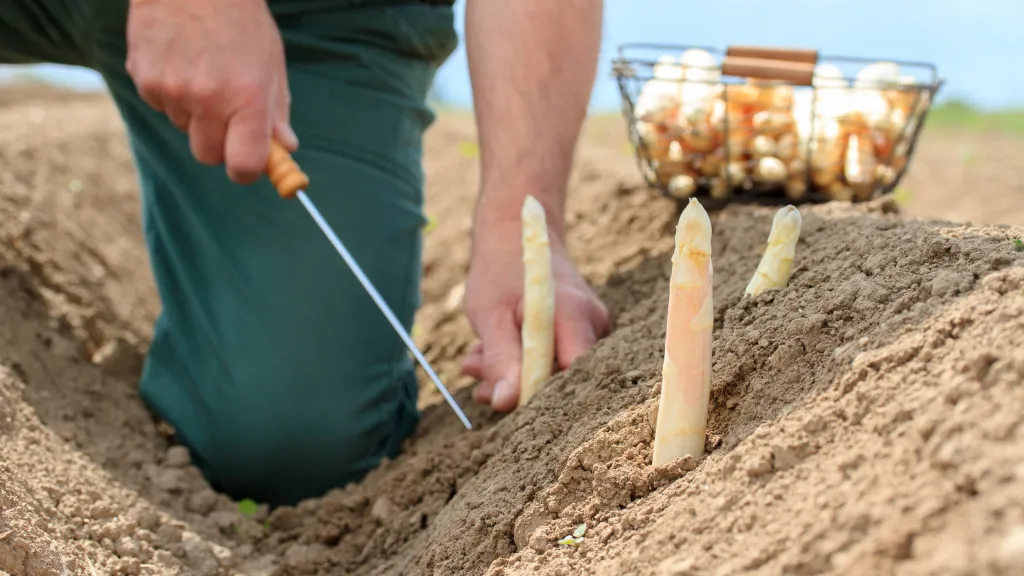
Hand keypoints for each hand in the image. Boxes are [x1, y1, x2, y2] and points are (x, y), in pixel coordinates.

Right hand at [124, 0, 297, 183]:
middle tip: (227, 114)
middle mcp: (208, 98)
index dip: (247, 169)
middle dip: (219, 143)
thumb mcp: (271, 63)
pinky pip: (160, 105)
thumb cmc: (240, 21)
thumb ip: (277, 111)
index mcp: (247, 97)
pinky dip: (171, 94)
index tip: (250, 163)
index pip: (243, 165)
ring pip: (183, 128)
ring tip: (203, 72)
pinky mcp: (144, 78)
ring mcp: (172, 89)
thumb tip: (286, 148)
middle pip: (208, 155)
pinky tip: (181, 62)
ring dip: (194, 114)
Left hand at [460, 217, 610, 411]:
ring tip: (476, 358)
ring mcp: (591, 328)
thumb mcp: (491, 316)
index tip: (500, 395)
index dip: (538, 394)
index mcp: (576, 316)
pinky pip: (552, 360)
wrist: (517, 235)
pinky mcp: (579, 333)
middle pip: (563, 378)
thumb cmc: (501, 270)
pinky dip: (519, 361)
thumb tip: (506, 403)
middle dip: (515, 384)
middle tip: (475, 373)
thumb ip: (501, 360)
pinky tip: (493, 353)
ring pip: (553, 371)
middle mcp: (594, 324)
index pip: (571, 376)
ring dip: (510, 372)